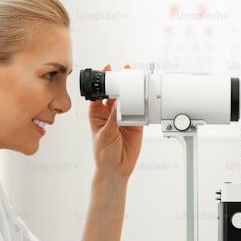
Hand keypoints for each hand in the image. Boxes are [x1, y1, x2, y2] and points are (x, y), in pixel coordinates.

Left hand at [89, 64, 143, 179]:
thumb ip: (113, 118)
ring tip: (135, 83)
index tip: (107, 70)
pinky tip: (143, 99)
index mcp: (97, 114)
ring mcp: (123, 119)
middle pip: (115, 94)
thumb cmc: (103, 154)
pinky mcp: (135, 125)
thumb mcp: (105, 134)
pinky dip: (142, 106)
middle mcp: (110, 114)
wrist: (116, 169)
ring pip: (128, 101)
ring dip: (131, 92)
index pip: (99, 93)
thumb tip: (118, 103)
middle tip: (124, 72)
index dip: (103, 82)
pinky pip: (139, 112)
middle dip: (119, 83)